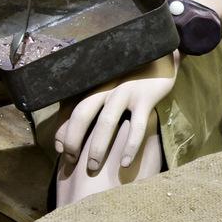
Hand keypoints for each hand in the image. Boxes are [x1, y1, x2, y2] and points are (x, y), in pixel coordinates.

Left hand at [54, 50, 179, 180]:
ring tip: (92, 167)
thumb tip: (80, 125)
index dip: (62, 130)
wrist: (161, 54)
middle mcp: (105, 86)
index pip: (71, 108)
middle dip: (73, 139)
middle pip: (82, 114)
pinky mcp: (145, 98)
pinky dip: (130, 146)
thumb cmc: (132, 74)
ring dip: (97, 147)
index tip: (60, 150)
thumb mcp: (110, 83)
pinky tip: (125, 163)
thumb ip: (97, 100)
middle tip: (71, 161)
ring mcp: (125, 91)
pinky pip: (136, 125)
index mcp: (94, 84)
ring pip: (106, 122)